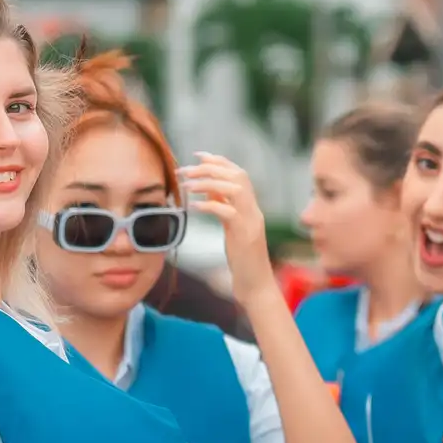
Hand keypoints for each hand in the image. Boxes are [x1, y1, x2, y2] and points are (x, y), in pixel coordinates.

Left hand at [177, 153, 276, 298]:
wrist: (257, 287)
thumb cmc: (243, 260)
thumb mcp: (232, 229)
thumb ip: (224, 207)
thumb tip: (208, 189)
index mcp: (251, 207)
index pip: (239, 173)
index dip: (219, 161)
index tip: (198, 155)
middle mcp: (254, 210)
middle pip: (237, 176)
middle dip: (210, 168)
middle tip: (185, 169)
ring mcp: (251, 222)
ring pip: (235, 189)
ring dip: (208, 182)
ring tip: (186, 184)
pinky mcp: (245, 236)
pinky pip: (228, 212)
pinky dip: (210, 205)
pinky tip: (194, 205)